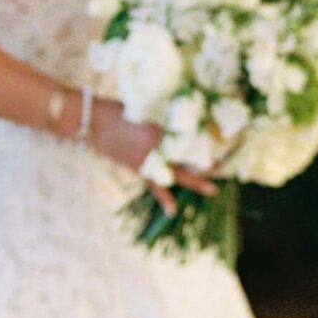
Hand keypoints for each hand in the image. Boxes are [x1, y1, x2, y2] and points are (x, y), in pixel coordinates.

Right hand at [89, 100, 219, 215]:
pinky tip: (173, 209)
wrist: (93, 120)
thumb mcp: (144, 108)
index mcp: (162, 128)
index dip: (206, 139)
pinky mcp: (138, 168)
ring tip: (212, 189)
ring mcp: (148, 159)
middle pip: (189, 157)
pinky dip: (164, 197)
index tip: (221, 141)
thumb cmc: (117, 109)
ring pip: (177, 172)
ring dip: (194, 181)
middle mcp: (159, 145)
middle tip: (224, 168)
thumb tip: (178, 122)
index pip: (190, 137)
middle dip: (207, 163)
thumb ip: (161, 117)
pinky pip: (154, 185)